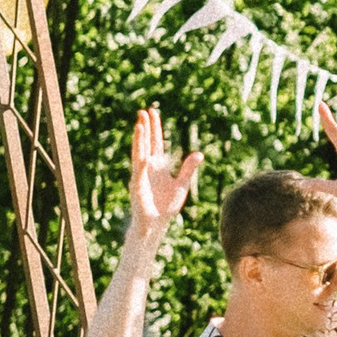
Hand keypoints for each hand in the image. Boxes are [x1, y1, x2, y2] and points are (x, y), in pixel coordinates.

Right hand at [125, 107, 200, 248]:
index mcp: (158, 166)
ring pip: (139, 154)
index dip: (155, 128)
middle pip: (146, 143)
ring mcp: (141, 176)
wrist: (156, 225)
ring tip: (139, 125)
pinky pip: (139, 174)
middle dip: (146, 128)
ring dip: (139, 140)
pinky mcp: (137, 188)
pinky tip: (144, 156)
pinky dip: (141, 165)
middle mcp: (147, 168)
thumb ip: (188, 168)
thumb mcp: (181, 184)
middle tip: (144, 111)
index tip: (153, 112)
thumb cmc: (166, 206)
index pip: (156, 142)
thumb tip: (199, 153)